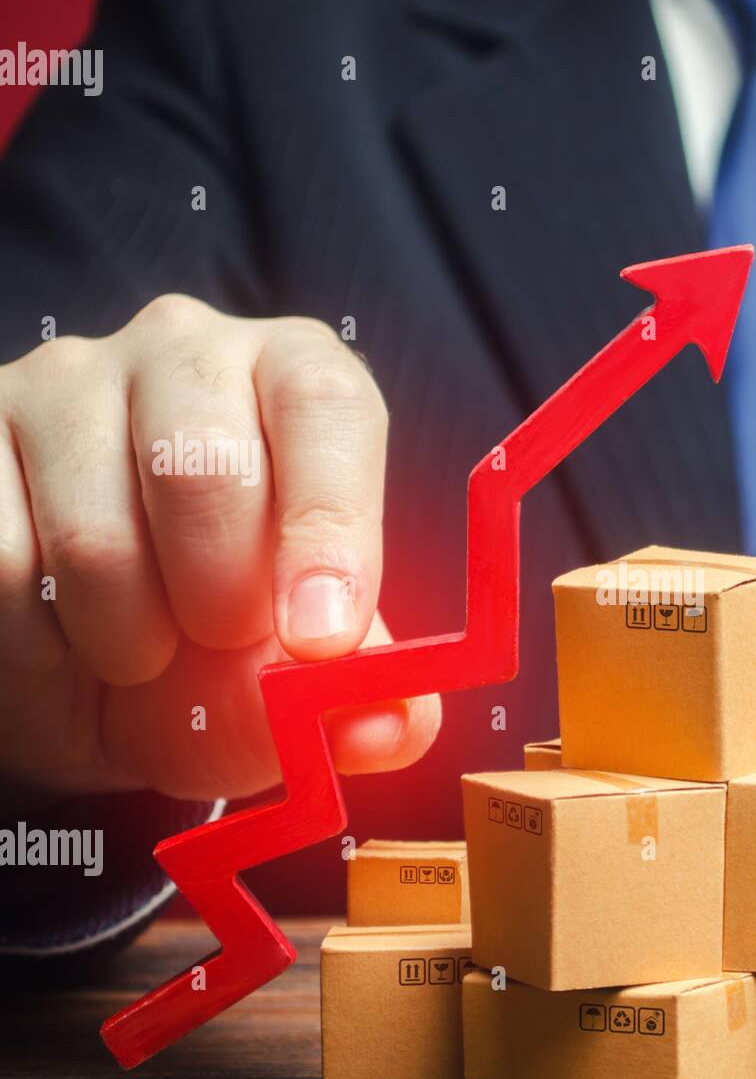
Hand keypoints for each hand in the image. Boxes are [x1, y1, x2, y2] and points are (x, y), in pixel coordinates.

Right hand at [0, 294, 439, 800]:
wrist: (82, 680)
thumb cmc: (214, 658)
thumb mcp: (295, 688)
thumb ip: (362, 703)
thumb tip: (393, 725)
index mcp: (295, 382)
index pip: (326, 406)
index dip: (329, 527)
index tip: (318, 638)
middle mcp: (186, 353)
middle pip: (206, 464)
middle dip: (219, 599)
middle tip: (218, 643)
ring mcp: (65, 383)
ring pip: (94, 535)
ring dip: (123, 638)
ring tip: (137, 647)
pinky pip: (0, 565)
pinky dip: (34, 644)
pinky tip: (60, 634)